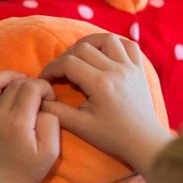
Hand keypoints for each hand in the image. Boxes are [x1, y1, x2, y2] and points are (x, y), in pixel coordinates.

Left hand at [0, 71, 60, 182]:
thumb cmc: (25, 172)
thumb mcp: (50, 153)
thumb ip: (51, 124)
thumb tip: (43, 106)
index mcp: (17, 122)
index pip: (31, 87)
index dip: (44, 87)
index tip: (49, 98)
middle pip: (14, 83)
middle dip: (30, 83)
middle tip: (36, 95)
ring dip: (7, 77)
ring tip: (18, 83)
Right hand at [39, 34, 171, 174]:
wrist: (144, 142)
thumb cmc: (112, 136)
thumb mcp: (81, 127)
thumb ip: (56, 111)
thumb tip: (37, 99)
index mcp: (101, 85)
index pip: (68, 63)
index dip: (51, 68)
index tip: (45, 79)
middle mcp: (117, 71)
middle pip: (83, 48)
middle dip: (65, 57)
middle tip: (59, 72)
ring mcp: (131, 68)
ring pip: (106, 39)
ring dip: (89, 44)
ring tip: (79, 56)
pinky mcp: (139, 69)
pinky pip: (128, 45)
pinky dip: (114, 44)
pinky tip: (104, 54)